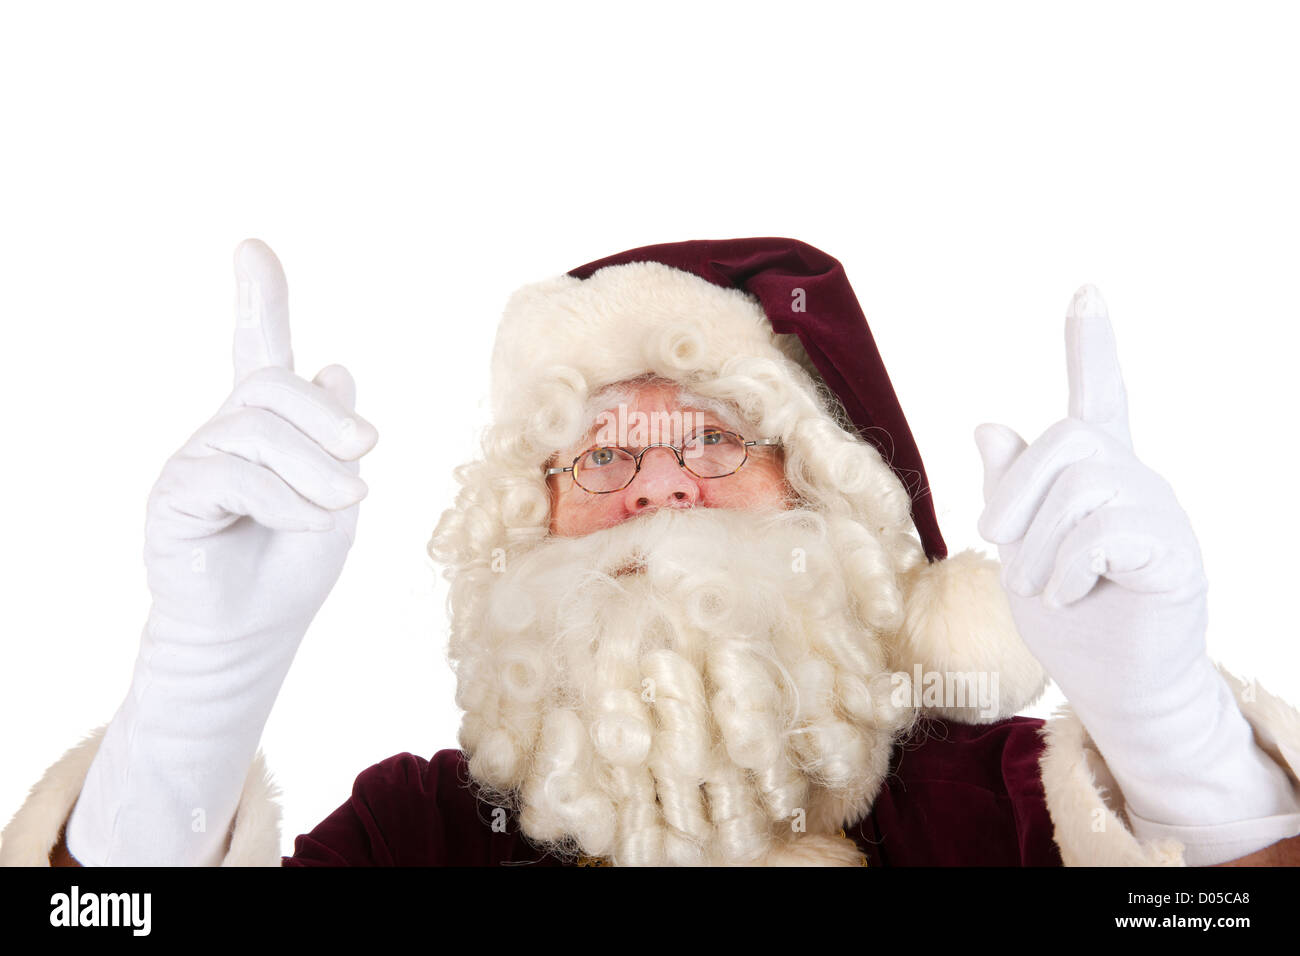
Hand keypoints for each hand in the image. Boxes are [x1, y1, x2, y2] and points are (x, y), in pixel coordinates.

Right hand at [67, 239, 377, 865]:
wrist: (252, 633)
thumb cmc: (293, 567)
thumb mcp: (335, 498)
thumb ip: (334, 439)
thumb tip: (335, 366)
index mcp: (270, 427)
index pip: (261, 352)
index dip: (260, 301)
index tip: (253, 247)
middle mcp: (228, 431)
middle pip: (272, 386)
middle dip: (327, 415)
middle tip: (368, 449)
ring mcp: (197, 458)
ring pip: (260, 429)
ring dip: (316, 469)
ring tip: (341, 505)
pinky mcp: (174, 493)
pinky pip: (235, 473)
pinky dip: (283, 498)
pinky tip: (304, 521)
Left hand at [974, 285, 1299, 862]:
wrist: (1115, 688)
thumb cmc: (1070, 622)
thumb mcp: (1020, 551)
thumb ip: (1009, 493)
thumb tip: (988, 424)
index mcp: (1095, 477)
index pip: (1099, 396)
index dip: (1091, 345)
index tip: (1087, 289)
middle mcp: (1133, 480)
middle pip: (1066, 440)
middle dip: (1017, 493)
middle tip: (1003, 545)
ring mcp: (1159, 513)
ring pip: (1078, 489)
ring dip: (1039, 548)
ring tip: (1046, 586)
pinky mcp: (1173, 552)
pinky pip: (1101, 532)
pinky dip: (1066, 570)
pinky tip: (1070, 594)